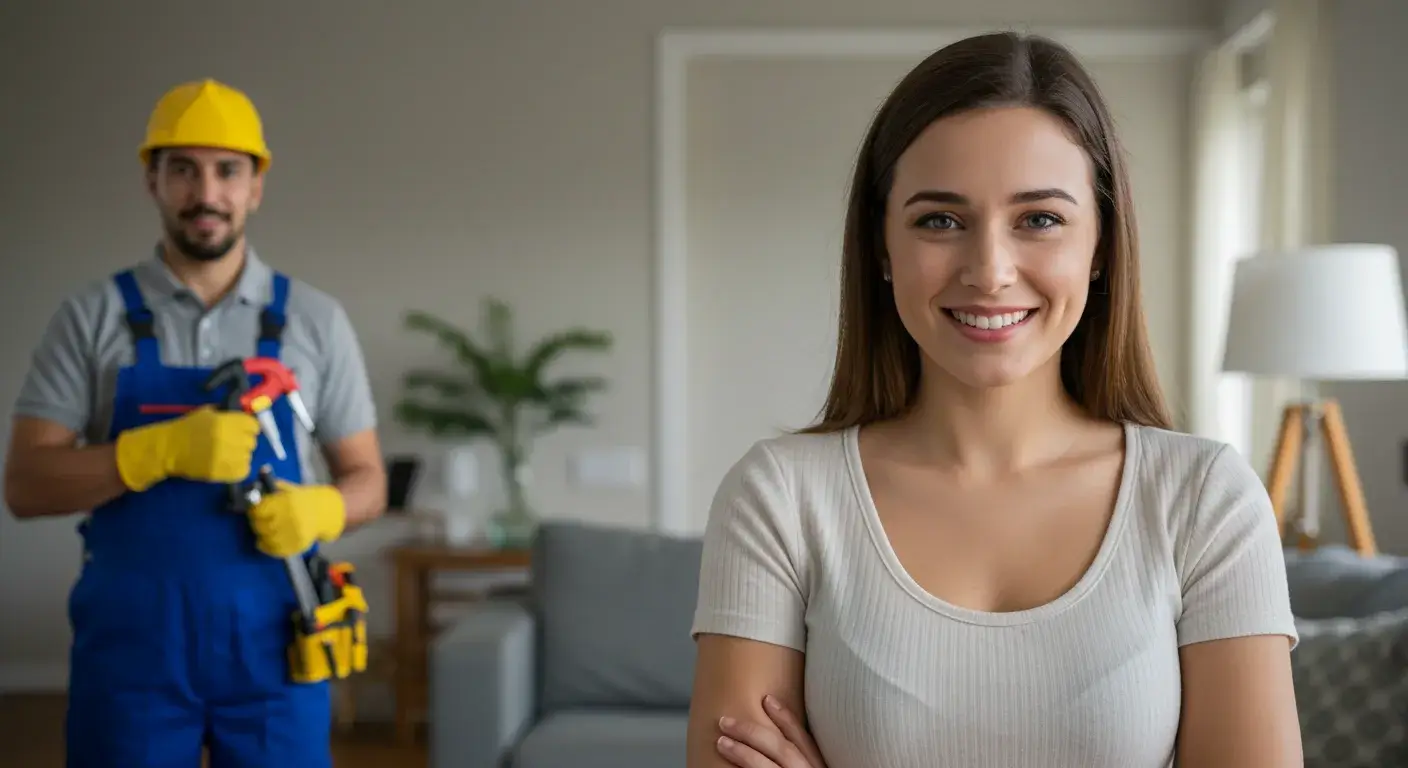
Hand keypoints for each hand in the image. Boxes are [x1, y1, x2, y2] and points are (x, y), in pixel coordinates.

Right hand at [115, 405, 259, 490]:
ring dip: (241, 455)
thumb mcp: (207, 413)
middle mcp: (228, 439)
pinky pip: (243, 471)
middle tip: (233, 443)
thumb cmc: (187, 428)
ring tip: (228, 454)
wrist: (169, 448)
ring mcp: (225, 457)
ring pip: (248, 457)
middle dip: (244, 442)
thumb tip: (244, 417)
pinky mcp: (221, 472)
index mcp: (225, 422)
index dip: (250, 428)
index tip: (244, 430)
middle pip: (251, 442)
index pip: (254, 425)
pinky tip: (229, 464)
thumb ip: (227, 415)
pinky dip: (239, 468)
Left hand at [247, 481, 345, 557]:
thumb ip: (274, 486)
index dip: (253, 510)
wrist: (328, 513)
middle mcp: (291, 519)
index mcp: (288, 502)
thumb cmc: (307, 499)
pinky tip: (264, 542)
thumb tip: (258, 481)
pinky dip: (267, 548)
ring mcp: (295, 534)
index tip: (254, 509)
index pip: (260, 510)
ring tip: (262, 531)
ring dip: (261, 535)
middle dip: (256, 522)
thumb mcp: (291, 489)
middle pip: (260, 525)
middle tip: (258, 520)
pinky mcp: (298, 546)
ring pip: (266, 539)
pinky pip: (276, 550)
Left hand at [716, 695, 828, 767]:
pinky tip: (726, 767)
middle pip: (782, 749)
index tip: (767, 698)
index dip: (785, 717)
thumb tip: (776, 734)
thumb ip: (801, 755)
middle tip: (726, 721)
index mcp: (819, 766)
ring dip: (742, 753)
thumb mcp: (813, 766)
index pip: (803, 738)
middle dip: (753, 732)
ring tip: (721, 742)